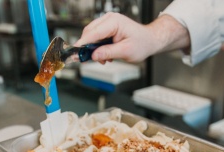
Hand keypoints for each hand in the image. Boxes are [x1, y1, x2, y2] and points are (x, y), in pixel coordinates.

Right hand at [74, 12, 189, 63]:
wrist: (149, 40)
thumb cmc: (142, 43)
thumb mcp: (125, 51)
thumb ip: (108, 52)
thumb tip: (94, 55)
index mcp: (114, 22)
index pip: (94, 32)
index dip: (83, 43)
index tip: (75, 52)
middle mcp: (109, 19)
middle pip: (89, 33)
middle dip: (87, 47)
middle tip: (85, 60)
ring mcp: (107, 22)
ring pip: (91, 35)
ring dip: (93, 49)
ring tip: (104, 59)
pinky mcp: (107, 28)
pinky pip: (96, 37)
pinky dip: (97, 47)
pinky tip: (105, 55)